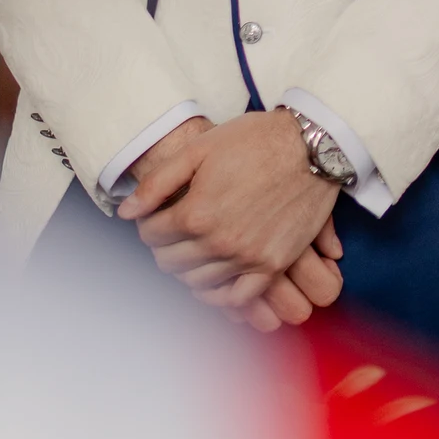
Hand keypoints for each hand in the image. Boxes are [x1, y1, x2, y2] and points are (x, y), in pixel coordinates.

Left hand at [122, 109, 341, 321]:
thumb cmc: (254, 140)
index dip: (148, 224)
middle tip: (171, 232)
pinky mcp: (272, 265)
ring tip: (191, 250)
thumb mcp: (199, 149)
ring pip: (198, 282)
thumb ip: (158, 184)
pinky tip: (214, 280)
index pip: (152, 235)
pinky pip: (237, 298)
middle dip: (163, 247)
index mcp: (196, 213)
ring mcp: (247, 258)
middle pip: (170, 262)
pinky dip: (219, 296)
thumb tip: (126, 213)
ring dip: (187, 268)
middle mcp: (219, 242)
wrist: (312, 147)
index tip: (155, 215)